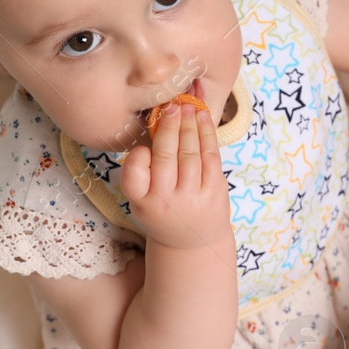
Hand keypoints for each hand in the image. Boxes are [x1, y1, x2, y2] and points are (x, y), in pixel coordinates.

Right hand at [121, 101, 233, 250]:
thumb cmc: (162, 212)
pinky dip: (206, 133)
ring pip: (190, 153)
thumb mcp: (142, 199)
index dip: (137, 156)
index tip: (144, 143)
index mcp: (143, 203)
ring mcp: (193, 197)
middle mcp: (167, 202)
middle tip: (170, 106)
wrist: (192, 242)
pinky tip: (202, 117)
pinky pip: (210, 156)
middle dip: (169, 126)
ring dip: (189, 125)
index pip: (133, 175)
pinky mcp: (215, 191)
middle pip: (166, 156)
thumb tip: (156, 123)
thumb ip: (143, 170)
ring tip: (187, 107)